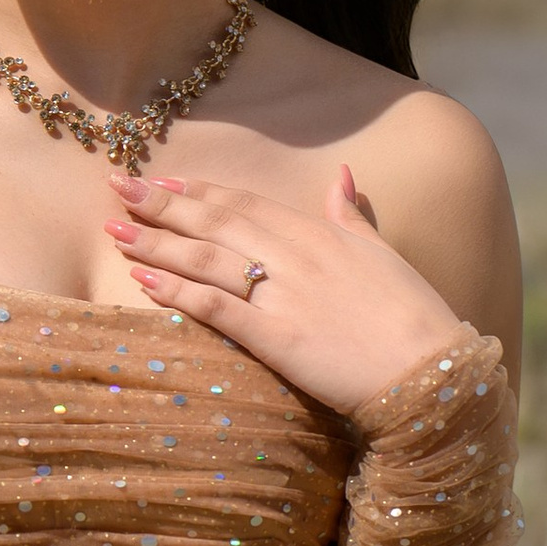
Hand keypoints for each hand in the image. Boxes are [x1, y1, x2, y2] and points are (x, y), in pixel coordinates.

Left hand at [105, 165, 470, 415]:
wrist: (430, 371)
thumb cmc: (413, 315)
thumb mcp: (383, 253)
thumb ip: (353, 214)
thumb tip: (341, 174)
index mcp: (319, 233)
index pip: (246, 203)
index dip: (200, 192)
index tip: (162, 181)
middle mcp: (295, 256)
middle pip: (216, 223)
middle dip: (162, 205)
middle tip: (117, 187)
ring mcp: (284, 295)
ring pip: (207, 259)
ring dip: (157, 243)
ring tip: (116, 231)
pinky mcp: (277, 337)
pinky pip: (216, 308)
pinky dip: (177, 292)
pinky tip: (144, 281)